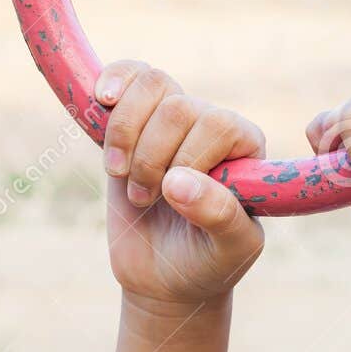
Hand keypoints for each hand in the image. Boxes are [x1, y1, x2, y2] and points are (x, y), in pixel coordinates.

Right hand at [95, 62, 266, 307]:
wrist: (165, 276)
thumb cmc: (208, 261)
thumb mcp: (229, 249)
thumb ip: (218, 215)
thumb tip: (179, 181)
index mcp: (247, 147)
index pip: (218, 124)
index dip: (187, 158)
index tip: (172, 197)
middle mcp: (213, 125)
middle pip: (178, 106)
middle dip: (151, 158)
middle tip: (146, 198)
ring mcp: (173, 120)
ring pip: (152, 84)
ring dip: (126, 134)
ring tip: (122, 174)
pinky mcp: (134, 120)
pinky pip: (129, 75)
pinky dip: (112, 83)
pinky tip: (103, 100)